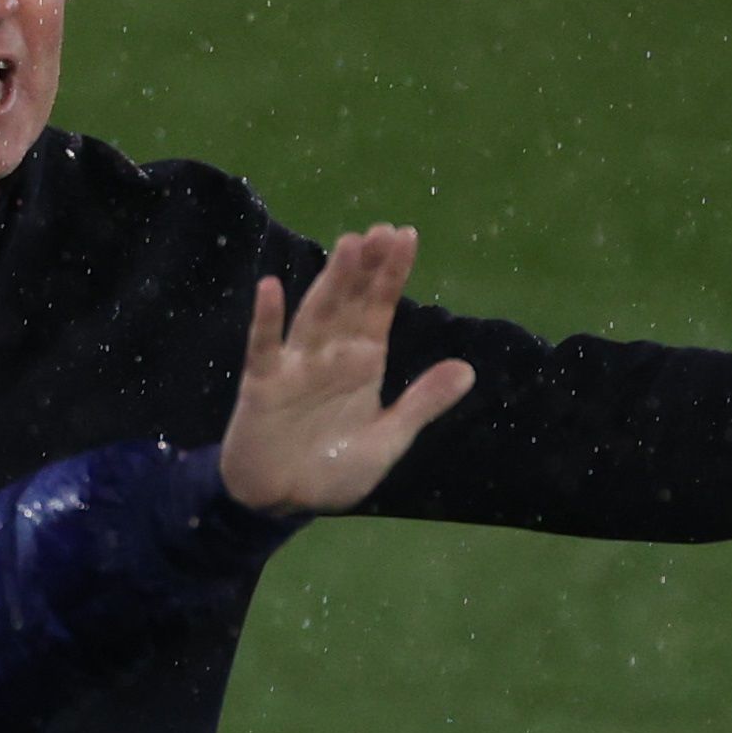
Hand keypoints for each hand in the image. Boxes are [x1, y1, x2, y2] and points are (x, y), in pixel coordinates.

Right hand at [221, 225, 476, 514]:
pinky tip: (270, 288)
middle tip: (381, 230)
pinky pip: (264, 348)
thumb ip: (422, 403)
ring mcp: (295, 366)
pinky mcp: (263, 386)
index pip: (379, 309)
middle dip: (365, 267)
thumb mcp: (388, 440)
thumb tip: (468, 369)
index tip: (406, 236)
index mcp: (362, 363)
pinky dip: (266, 319)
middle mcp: (330, 356)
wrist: (282, 503)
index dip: (392, 274)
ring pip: (316, 314)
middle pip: (349, 302)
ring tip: (348, 245)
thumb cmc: (333, 470)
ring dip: (331, 281)